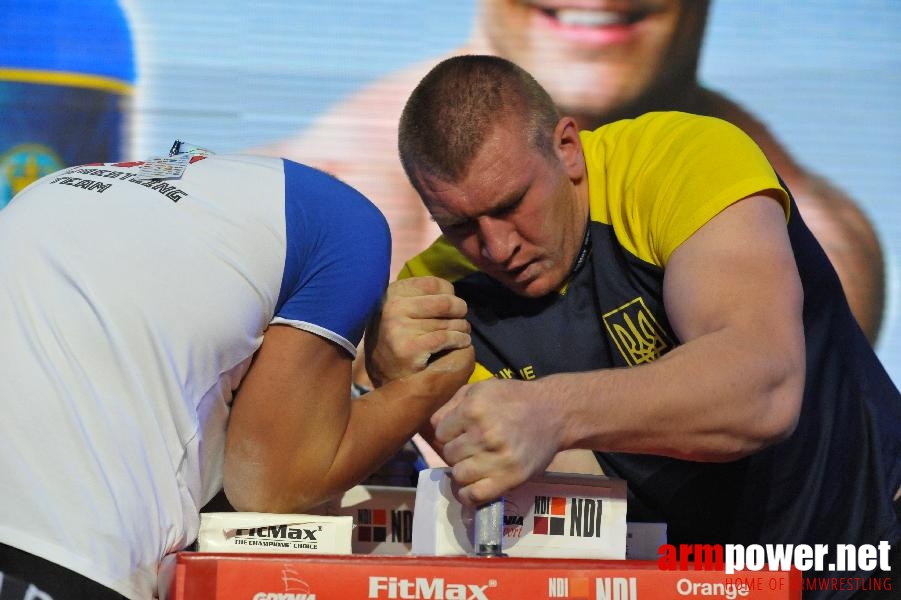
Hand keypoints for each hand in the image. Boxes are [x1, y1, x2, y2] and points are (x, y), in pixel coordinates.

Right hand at [365, 276, 469, 386]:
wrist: (386, 380)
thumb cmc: (399, 342)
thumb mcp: (400, 312)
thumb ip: (419, 298)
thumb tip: (451, 292)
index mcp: (391, 293)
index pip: (433, 283)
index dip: (449, 294)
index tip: (450, 307)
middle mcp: (392, 307)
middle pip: (446, 302)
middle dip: (460, 311)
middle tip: (461, 321)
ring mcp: (399, 327)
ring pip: (450, 322)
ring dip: (462, 329)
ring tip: (460, 335)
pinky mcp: (410, 347)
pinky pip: (448, 338)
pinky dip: (460, 341)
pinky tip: (461, 344)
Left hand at [431, 378, 562, 504]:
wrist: (555, 412)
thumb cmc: (514, 398)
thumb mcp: (481, 388)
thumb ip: (452, 403)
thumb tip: (430, 426)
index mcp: (474, 408)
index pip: (438, 431)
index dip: (449, 431)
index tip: (462, 430)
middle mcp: (484, 434)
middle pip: (447, 454)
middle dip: (456, 450)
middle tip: (473, 445)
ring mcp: (498, 459)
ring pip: (458, 475)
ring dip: (464, 470)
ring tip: (477, 461)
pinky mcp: (510, 479)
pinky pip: (474, 496)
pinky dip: (469, 494)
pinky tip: (476, 482)